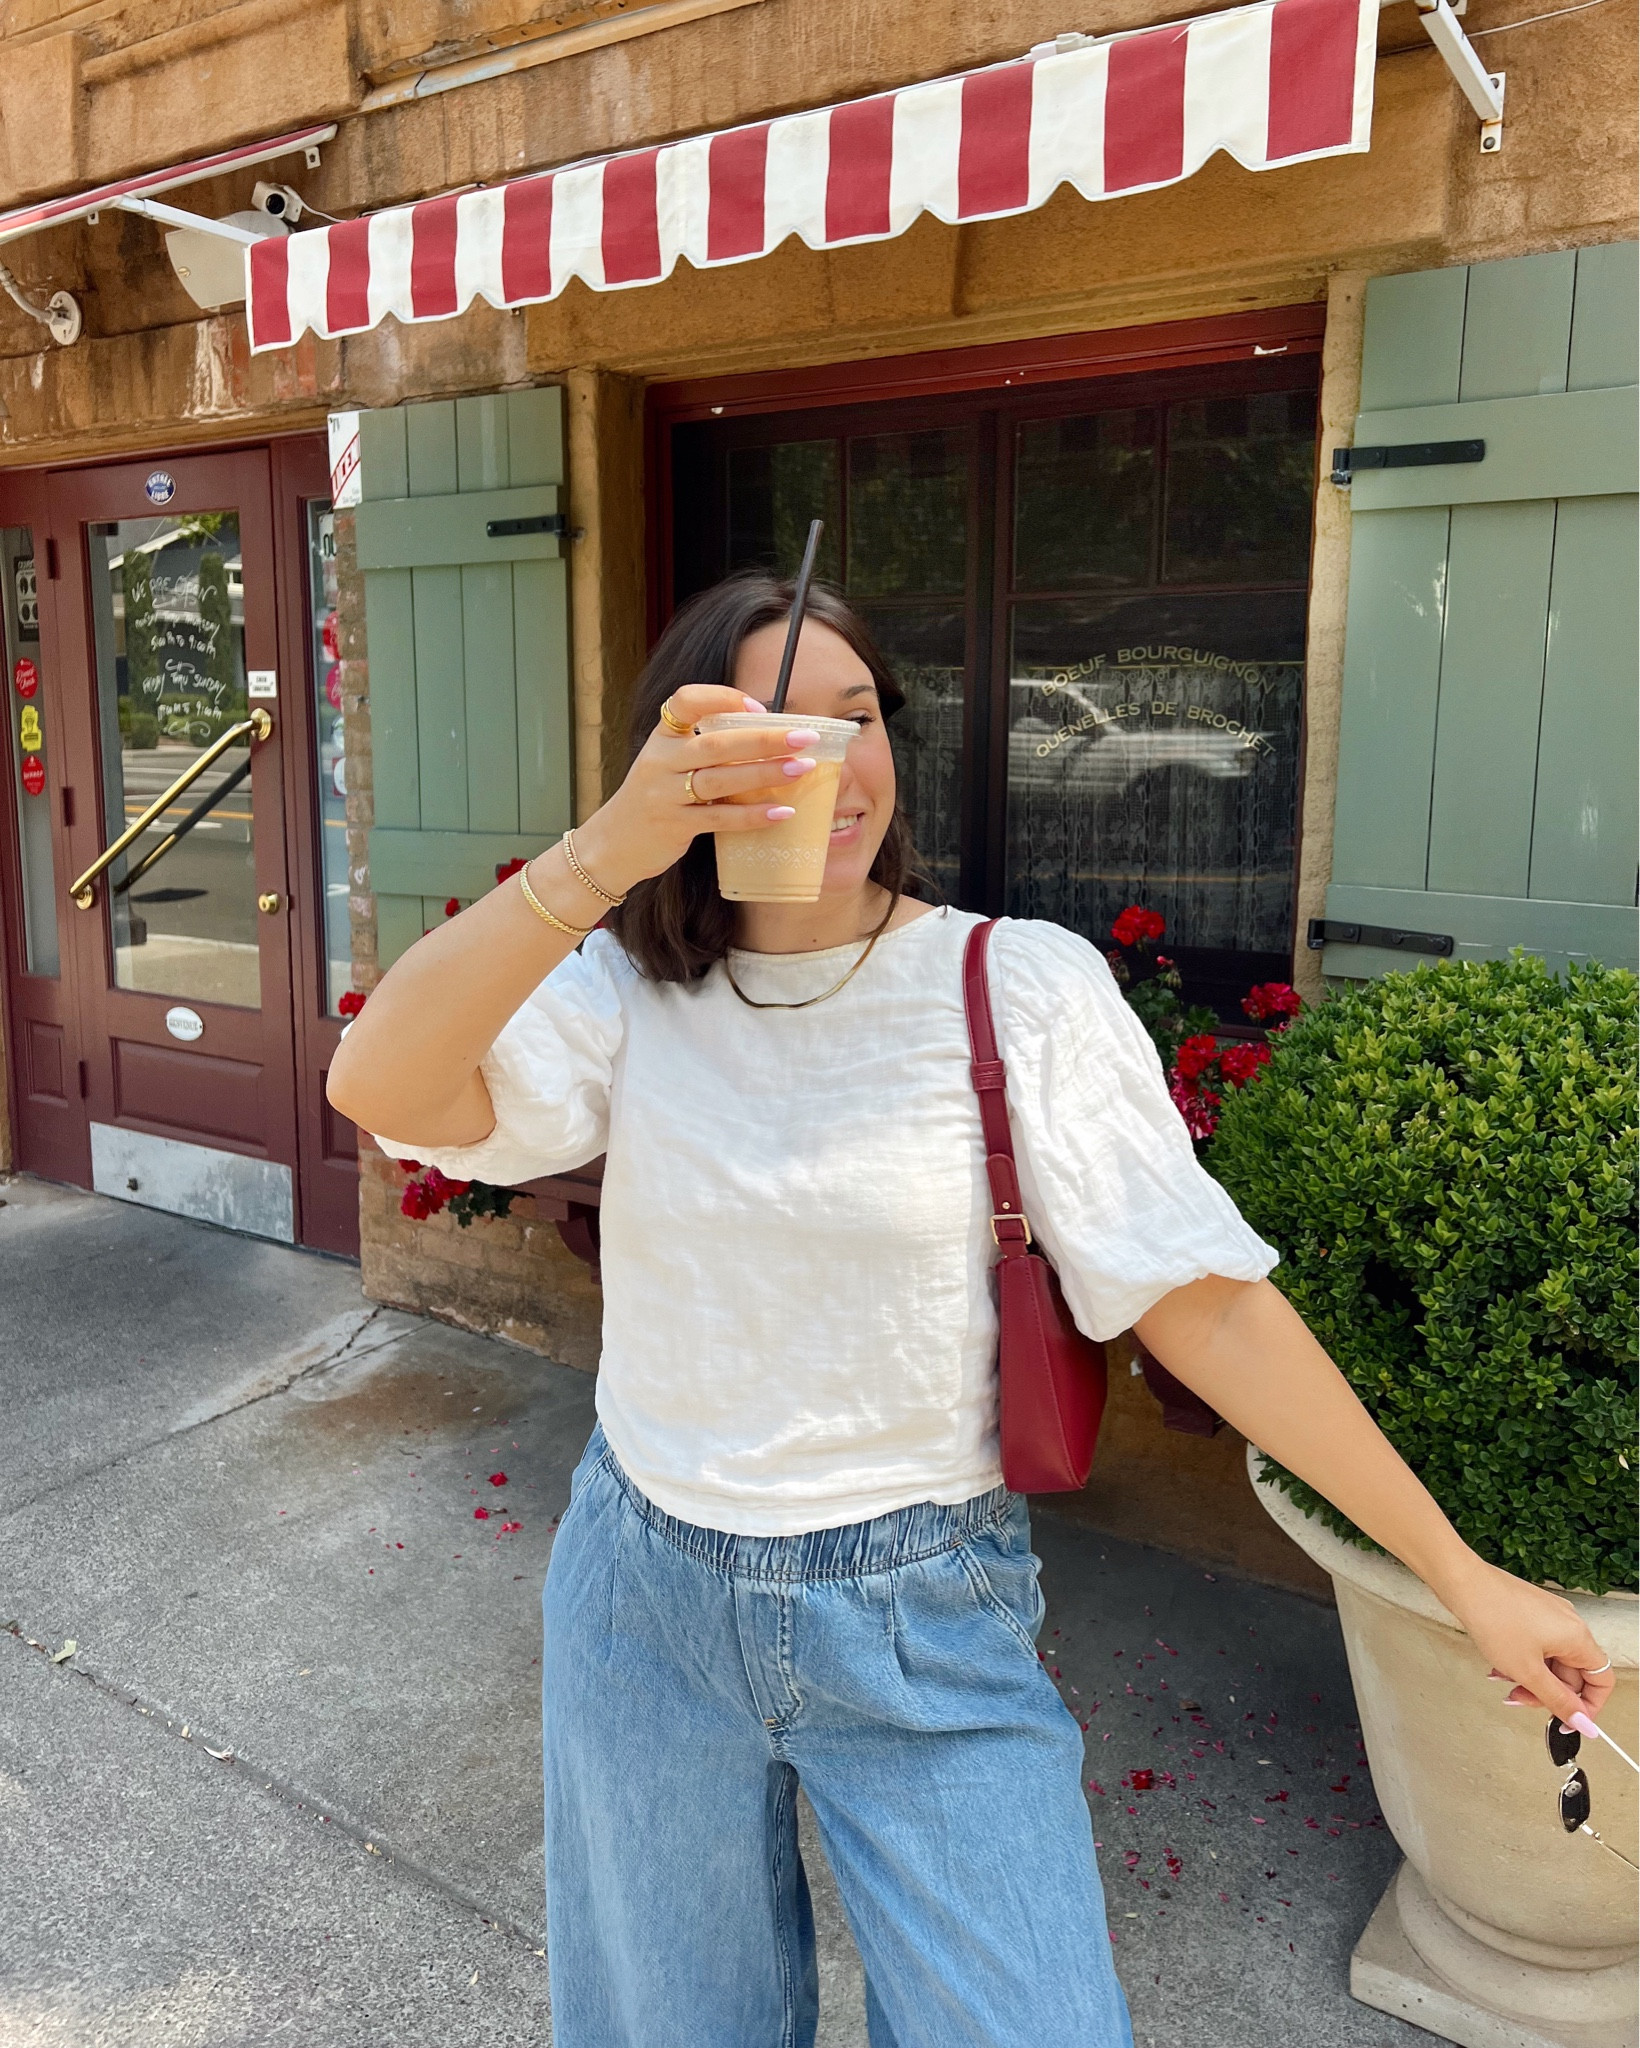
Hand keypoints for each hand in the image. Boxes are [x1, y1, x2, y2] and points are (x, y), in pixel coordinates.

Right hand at [570, 685, 819, 895]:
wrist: (613, 843)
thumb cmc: (655, 798)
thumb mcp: (668, 763)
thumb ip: (705, 748)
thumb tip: (768, 738)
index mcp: (663, 736)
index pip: (687, 700)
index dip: (723, 697)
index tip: (758, 707)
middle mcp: (661, 760)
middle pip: (717, 743)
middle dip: (765, 739)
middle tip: (804, 737)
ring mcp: (664, 793)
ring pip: (721, 779)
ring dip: (765, 773)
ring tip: (801, 769)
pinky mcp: (673, 825)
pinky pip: (719, 818)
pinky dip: (752, 815)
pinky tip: (781, 812)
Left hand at [1440, 1555, 1616, 1721]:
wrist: (1463, 1583)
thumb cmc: (1493, 1617)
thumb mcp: (1527, 1671)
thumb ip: (1557, 1700)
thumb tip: (1582, 1723)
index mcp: (1578, 1638)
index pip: (1601, 1680)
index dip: (1588, 1706)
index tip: (1568, 1720)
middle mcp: (1568, 1624)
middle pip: (1571, 1674)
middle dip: (1545, 1693)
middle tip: (1519, 1698)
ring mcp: (1549, 1616)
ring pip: (1549, 1662)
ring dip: (1528, 1678)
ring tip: (1502, 1679)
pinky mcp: (1530, 1613)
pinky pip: (1535, 1648)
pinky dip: (1520, 1661)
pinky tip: (1498, 1666)